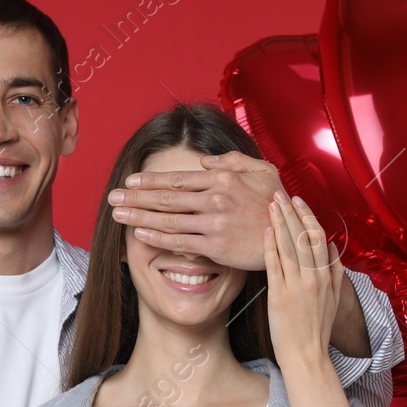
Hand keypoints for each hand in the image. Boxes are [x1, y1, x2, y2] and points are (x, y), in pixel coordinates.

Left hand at [108, 150, 282, 269]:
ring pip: (168, 218)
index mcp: (222, 178)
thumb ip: (232, 161)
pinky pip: (179, 241)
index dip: (151, 180)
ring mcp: (213, 222)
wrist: (293, 238)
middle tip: (112, 197)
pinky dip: (157, 236)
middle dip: (135, 196)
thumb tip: (204, 160)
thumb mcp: (262, 171)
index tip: (131, 181)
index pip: (178, 178)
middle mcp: (214, 198)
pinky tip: (139, 232)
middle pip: (166, 196)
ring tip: (117, 214)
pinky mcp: (215, 246)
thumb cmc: (277, 204)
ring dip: (139, 215)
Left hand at [264, 192, 341, 362]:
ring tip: (271, 204)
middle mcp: (314, 277)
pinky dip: (270, 246)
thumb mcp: (335, 298)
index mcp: (327, 275)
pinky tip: (265, 231)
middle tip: (280, 194)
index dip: (307, 216)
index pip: (319, 237)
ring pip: (289, 246)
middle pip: (303, 236)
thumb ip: (335, 271)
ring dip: (279, 223)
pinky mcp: (280, 296)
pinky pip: (275, 265)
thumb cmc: (318, 329)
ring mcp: (297, 286)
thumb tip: (332, 246)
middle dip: (291, 212)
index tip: (298, 201)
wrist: (307, 356)